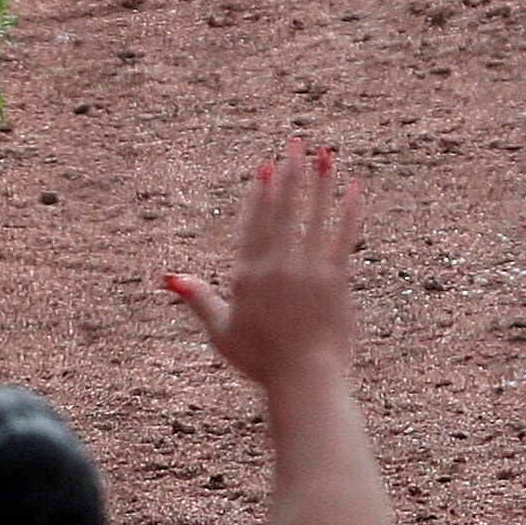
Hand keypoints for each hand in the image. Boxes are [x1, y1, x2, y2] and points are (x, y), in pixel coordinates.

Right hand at [163, 142, 362, 393]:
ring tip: (326, 155)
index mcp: (246, 275)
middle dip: (290, 174)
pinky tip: (355, 188)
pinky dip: (349, 211)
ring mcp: (307, 272)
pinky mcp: (335, 281)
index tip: (266, 167)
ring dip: (320, 183)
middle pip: (283, 211)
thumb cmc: (260, 362)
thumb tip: (170, 276)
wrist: (303, 380)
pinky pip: (343, 237)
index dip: (261, 193)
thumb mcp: (220, 330)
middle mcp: (275, 267)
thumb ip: (198, 298)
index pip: (253, 223)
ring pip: (314, 217)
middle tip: (295, 144)